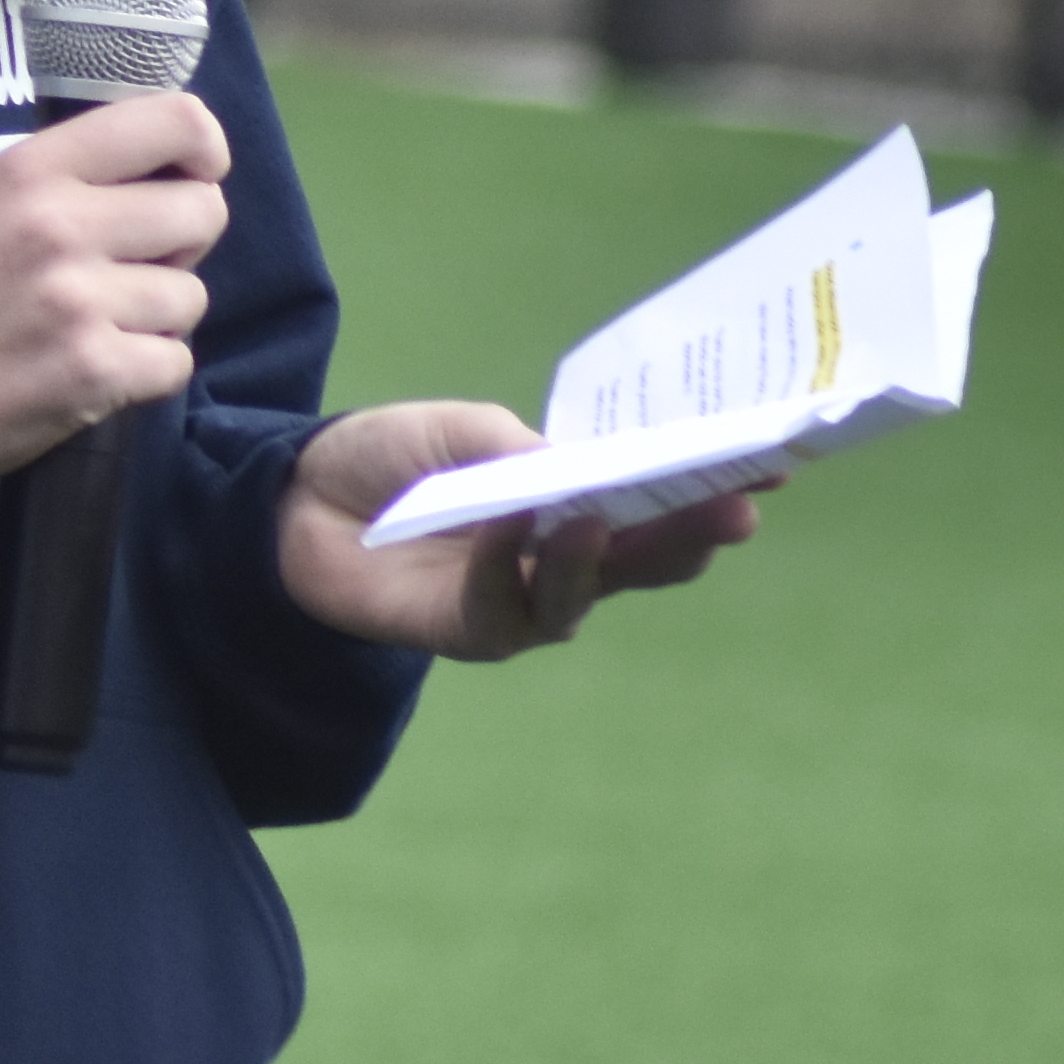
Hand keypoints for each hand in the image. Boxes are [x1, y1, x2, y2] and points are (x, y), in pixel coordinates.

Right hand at [0, 94, 231, 477]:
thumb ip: (76, 177)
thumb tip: (179, 176)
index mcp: (33, 170)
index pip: (175, 121)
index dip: (204, 151)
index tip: (188, 179)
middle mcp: (59, 223)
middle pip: (203, 211)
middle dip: (183, 245)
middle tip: (130, 268)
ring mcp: (78, 299)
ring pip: (192, 296)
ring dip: (156, 317)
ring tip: (97, 325)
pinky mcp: (94, 368)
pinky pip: (177, 361)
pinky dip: (146, 372)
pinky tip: (96, 369)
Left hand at [275, 398, 762, 657]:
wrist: (291, 500)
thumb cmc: (389, 459)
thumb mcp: (460, 431)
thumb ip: (520, 449)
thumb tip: (582, 466)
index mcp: (580, 501)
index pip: (663, 499)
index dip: (716, 485)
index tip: (772, 463)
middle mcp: (565, 557)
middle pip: (649, 559)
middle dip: (692, 533)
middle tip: (733, 509)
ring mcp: (522, 600)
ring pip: (585, 593)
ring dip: (599, 557)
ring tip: (601, 518)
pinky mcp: (470, 631)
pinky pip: (503, 608)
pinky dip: (505, 567)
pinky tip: (508, 529)